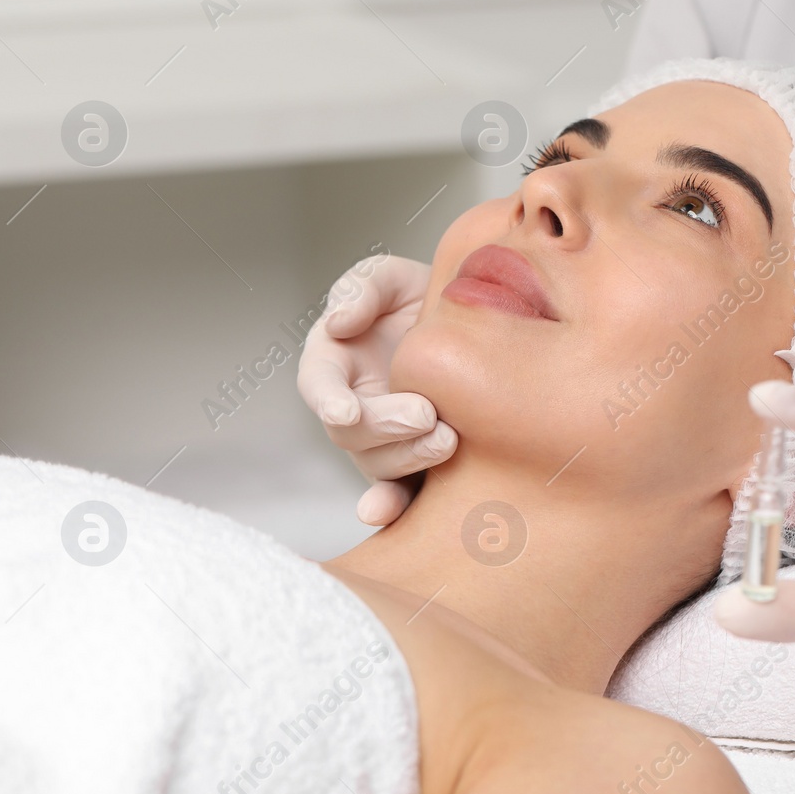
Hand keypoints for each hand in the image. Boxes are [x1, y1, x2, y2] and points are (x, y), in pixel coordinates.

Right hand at [296, 255, 456, 524]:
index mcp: (335, 362)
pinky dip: (393, 507)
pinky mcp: (413, 461)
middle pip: (352, 433)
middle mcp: (352, 407)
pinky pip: (401, 492)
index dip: (329, 401)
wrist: (475, 327)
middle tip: (425, 415)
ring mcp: (382, 440)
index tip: (346, 411)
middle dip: (386, 428)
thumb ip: (362, 289)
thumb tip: (339, 322)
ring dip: (408, 457)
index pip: (319, 385)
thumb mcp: (391, 278)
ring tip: (447, 438)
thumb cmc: (421, 298)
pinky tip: (389, 515)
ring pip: (379, 464)